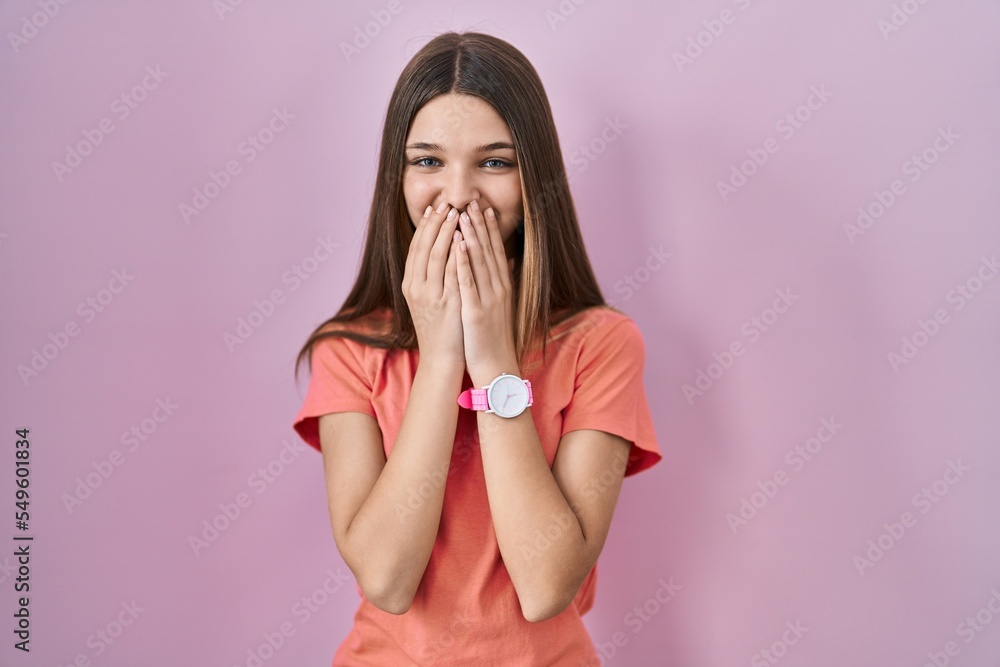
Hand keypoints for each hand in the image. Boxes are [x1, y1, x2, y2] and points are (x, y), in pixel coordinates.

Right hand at [402, 203, 464, 369]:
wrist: (442, 359)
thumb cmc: (442, 329)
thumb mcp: (433, 300)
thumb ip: (435, 277)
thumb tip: (446, 253)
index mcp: (410, 285)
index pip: (416, 248)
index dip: (425, 226)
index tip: (434, 208)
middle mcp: (416, 288)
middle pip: (423, 247)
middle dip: (435, 223)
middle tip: (446, 203)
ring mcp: (430, 296)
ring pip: (435, 255)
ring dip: (446, 232)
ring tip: (456, 213)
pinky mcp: (446, 303)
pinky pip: (450, 273)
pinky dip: (455, 254)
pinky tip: (463, 238)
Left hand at [454, 199, 517, 382]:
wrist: (496, 365)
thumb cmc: (494, 337)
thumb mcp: (501, 305)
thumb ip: (503, 281)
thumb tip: (506, 259)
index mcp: (502, 286)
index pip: (495, 251)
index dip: (489, 228)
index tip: (483, 207)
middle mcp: (498, 288)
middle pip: (488, 250)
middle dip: (479, 224)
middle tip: (472, 200)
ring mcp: (488, 298)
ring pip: (478, 261)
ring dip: (471, 235)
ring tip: (463, 213)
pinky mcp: (475, 310)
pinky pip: (468, 281)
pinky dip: (464, 261)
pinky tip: (458, 244)